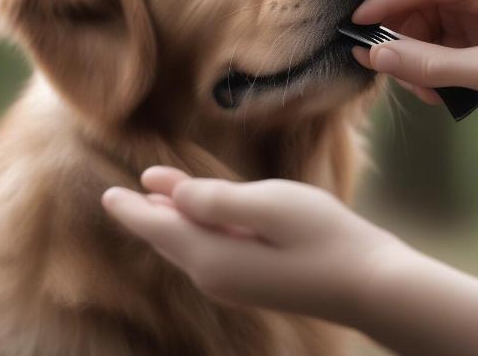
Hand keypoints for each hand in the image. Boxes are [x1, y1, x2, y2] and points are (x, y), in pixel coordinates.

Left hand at [102, 166, 477, 354]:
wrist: (368, 283)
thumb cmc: (323, 236)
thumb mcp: (269, 206)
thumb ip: (217, 200)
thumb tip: (172, 195)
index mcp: (213, 256)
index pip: (160, 228)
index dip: (134, 209)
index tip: (110, 194)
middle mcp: (216, 274)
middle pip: (170, 239)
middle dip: (145, 215)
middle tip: (121, 196)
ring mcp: (236, 280)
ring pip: (189, 244)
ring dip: (170, 220)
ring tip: (153, 198)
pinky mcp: (255, 279)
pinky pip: (210, 248)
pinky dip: (195, 228)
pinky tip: (198, 218)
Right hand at [353, 0, 477, 114]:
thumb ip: (429, 65)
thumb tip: (375, 58)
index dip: (378, 8)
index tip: (350, 33)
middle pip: (416, 3)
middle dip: (403, 43)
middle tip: (405, 82)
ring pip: (426, 20)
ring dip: (421, 55)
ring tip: (434, 91)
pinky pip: (444, 29)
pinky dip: (438, 56)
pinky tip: (447, 83)